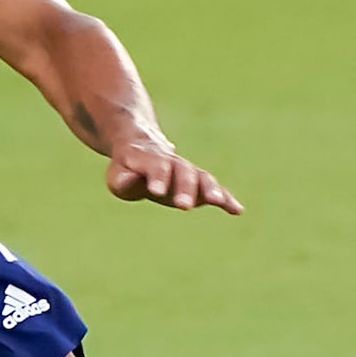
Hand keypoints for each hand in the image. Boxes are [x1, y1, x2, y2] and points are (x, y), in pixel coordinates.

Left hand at [106, 142, 243, 213]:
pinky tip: (237, 210)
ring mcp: (187, 170)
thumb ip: (124, 180)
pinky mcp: (198, 181)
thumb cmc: (128, 167)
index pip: (155, 166)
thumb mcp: (118, 175)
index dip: (157, 177)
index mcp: (149, 158)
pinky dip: (226, 198)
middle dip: (184, 187)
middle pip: (182, 171)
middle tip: (183, 205)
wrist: (143, 146)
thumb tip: (131, 181)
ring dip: (210, 189)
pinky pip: (215, 187)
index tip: (157, 191)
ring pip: (201, 176)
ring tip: (218, 201)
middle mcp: (172, 161)